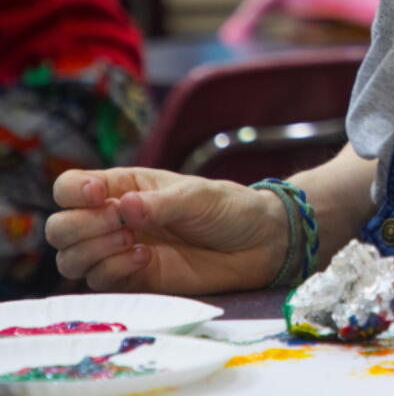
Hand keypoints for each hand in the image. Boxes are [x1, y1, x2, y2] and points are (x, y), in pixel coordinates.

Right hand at [46, 167, 284, 293]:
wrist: (257, 244)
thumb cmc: (228, 208)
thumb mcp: (197, 196)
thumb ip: (160, 203)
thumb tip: (123, 207)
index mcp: (125, 187)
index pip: (72, 186)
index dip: (73, 191)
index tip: (98, 196)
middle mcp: (114, 219)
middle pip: (60, 228)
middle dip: (80, 227)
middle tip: (119, 225)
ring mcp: (120, 251)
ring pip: (71, 259)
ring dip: (93, 251)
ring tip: (133, 241)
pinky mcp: (132, 281)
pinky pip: (98, 282)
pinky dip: (112, 271)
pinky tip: (145, 258)